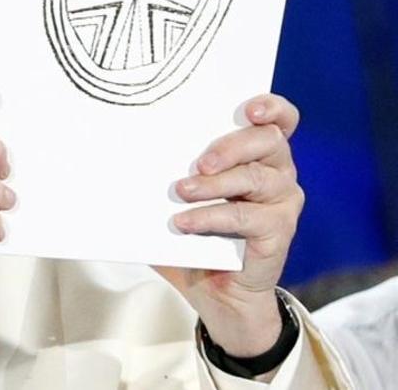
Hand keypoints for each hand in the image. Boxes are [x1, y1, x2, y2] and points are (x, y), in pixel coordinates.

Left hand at [155, 94, 303, 358]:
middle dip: (231, 146)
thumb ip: (163, 172)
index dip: (271, 107)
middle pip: (268, 141)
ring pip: (257, 178)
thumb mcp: (177, 197)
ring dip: (216, 183)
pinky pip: (246, 217)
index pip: (280, 119)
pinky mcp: (279, 231)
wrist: (216, 292)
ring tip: (181, 191)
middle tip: (198, 163)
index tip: (248, 109)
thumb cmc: (195, 234)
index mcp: (258, 154)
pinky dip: (211, 217)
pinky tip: (184, 222)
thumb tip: (116, 150)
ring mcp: (282, 201)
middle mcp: (278, 172)